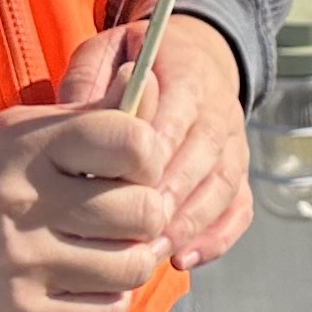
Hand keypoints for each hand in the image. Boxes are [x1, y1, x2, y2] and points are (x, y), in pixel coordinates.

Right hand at [0, 88, 177, 311]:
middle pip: (143, 212)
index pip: (133, 144)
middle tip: (126, 215)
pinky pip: (108, 308)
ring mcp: (20, 264)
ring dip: (131, 258)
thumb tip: (145, 77)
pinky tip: (85, 278)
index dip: (149, 159)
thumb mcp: (31, 131)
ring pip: (132, 266)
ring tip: (109, 247)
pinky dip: (109, 294)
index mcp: (28, 146)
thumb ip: (95, 111)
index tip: (133, 170)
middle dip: (146, 213)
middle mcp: (20, 203)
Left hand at [61, 18, 255, 269]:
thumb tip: (71, 114)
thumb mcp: (107, 52)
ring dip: (189, 225)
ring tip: (150, 253)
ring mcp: (234, 145)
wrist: (192, 60)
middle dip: (171, 197)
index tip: (123, 181)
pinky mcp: (239, 174)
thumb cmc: (135, 63)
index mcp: (189, 74)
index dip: (156, 149)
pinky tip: (184, 259)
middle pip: (205, 156)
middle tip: (134, 231)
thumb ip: (89, 77)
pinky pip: (239, 210)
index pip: (181, 111)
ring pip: (223, 188)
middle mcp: (220, 110)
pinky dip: (217, 239)